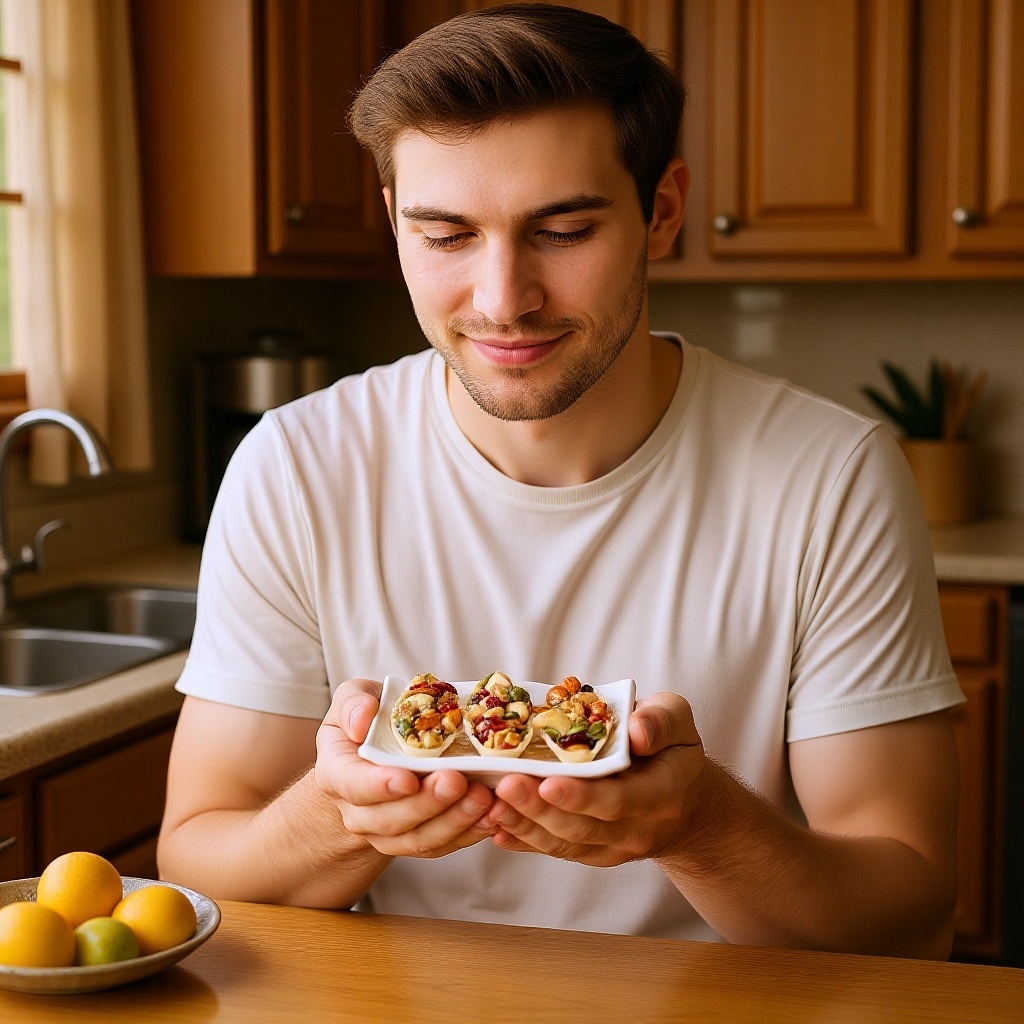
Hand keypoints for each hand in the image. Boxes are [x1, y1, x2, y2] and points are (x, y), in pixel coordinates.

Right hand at [314, 678, 495, 857]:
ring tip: (484, 798)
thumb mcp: (354, 699)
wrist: (375, 756)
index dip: (380, 786)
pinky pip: (444, 845)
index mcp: (338, 773)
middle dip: (428, 803)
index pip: (354, 785)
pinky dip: (471, 832)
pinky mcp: (418, 841)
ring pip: (420, 839)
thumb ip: (354, 704)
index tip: (409, 778)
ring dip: (454, 821)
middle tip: (457, 781)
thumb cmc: (368, 720)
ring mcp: (387, 833)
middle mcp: (358, 812)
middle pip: (391, 819)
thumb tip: (362, 721)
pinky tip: (495, 813)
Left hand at [485, 693, 704, 866]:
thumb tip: (638, 731)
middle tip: (504, 785)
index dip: (582, 796)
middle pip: (582, 826)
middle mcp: (638, 829)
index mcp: (662, 794)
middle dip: (539, 809)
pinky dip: (524, 840)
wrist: (684, 803)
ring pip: (564, 842)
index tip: (547, 783)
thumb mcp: (677, 721)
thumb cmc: (673, 749)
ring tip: (491, 804)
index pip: (619, 800)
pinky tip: (495, 826)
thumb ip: (661, 721)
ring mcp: (613, 848)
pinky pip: (556, 849)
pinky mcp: (593, 853)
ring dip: (525, 825)